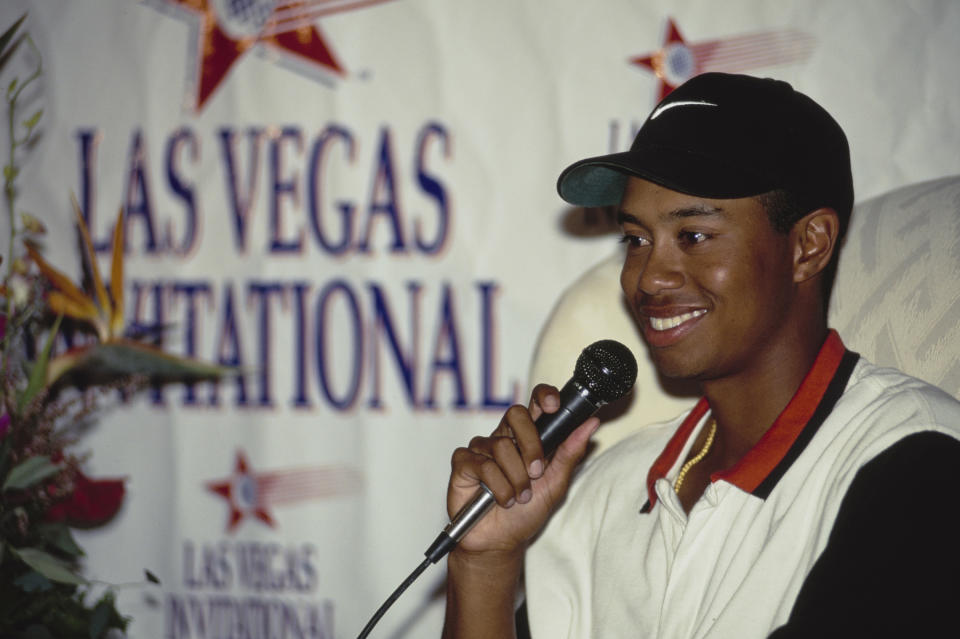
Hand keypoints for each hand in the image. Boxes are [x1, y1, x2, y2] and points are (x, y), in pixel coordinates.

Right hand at [446, 384, 599, 555]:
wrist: (500, 541)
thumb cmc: (526, 513)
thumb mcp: (555, 484)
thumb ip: (570, 452)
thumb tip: (591, 424)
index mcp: (527, 438)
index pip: (535, 403)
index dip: (544, 396)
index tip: (554, 406)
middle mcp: (504, 437)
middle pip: (516, 414)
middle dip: (531, 445)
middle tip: (536, 472)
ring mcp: (481, 448)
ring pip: (501, 446)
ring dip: (516, 479)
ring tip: (519, 498)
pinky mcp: (463, 462)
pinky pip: (482, 464)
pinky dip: (497, 486)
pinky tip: (499, 499)